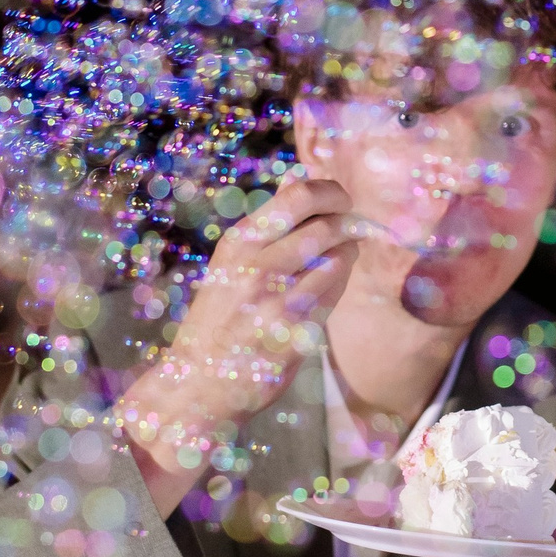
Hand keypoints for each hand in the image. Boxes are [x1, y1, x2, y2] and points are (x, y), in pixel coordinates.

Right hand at [119, 177, 369, 516]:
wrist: (200, 380)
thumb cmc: (219, 315)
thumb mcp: (231, 262)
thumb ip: (268, 223)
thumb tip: (295, 175)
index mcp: (239, 243)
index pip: (300, 196)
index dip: (332, 192)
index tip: (342, 200)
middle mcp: (258, 268)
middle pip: (328, 226)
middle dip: (350, 223)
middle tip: (355, 228)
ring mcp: (279, 302)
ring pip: (339, 260)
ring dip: (347, 255)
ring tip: (339, 258)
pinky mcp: (298, 334)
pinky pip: (334, 296)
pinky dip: (338, 285)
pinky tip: (327, 287)